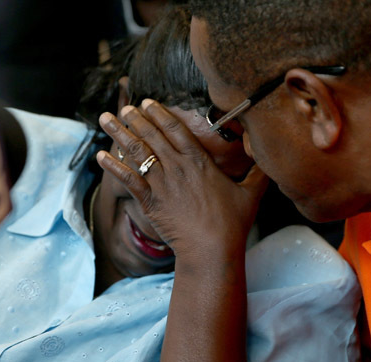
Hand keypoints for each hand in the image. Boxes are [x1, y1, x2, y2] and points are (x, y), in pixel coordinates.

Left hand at [96, 99, 267, 261]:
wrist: (211, 250)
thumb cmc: (233, 223)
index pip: (176, 129)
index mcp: (200, 161)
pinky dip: (113, 166)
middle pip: (152, 135)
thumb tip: (269, 157)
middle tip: (124, 106)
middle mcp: (178, 167)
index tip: (148, 102)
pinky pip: (128, 179)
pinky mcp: (150, 202)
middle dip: (136, 118)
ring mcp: (162, 183)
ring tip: (106, 118)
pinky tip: (100, 155)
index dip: (160, 114)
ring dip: (120, 133)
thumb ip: (258, 172)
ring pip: (137, 151)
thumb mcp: (251, 193)